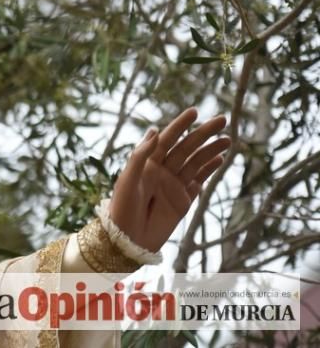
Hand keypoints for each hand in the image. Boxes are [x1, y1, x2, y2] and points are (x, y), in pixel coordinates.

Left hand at [109, 107, 229, 252]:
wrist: (127, 240)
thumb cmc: (122, 208)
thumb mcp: (128, 180)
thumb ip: (141, 155)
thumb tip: (155, 130)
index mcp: (147, 162)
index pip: (167, 138)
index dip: (180, 125)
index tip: (194, 111)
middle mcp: (162, 170)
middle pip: (186, 147)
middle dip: (203, 134)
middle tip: (222, 120)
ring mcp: (174, 184)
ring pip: (196, 162)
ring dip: (211, 150)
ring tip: (228, 140)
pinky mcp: (183, 200)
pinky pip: (199, 180)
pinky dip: (210, 170)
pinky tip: (220, 159)